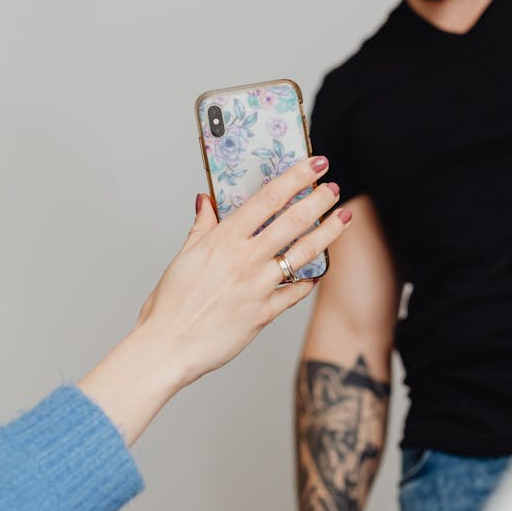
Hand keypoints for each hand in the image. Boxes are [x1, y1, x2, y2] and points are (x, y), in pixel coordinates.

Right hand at [136, 155, 346, 388]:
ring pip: (303, 254)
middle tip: (333, 189)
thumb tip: (205, 202)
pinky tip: (317, 273)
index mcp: (223, 240)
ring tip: (343, 218)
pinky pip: (295, 293)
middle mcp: (245, 259)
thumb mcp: (183, 257)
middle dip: (318, 201)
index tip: (314, 165)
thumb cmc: (170, 304)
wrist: (168, 346)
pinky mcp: (264, 313)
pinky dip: (308, 281)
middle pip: (292, 221)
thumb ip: (201, 227)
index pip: (268, 198)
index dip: (295, 177)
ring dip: (327, 233)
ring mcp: (258, 286)